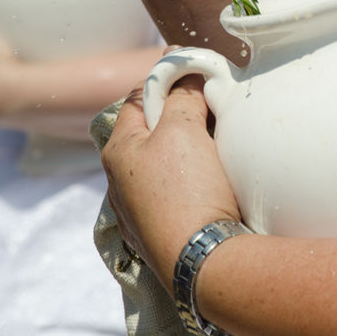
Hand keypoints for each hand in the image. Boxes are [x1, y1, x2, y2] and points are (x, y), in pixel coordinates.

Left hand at [102, 77, 240, 290]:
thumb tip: (187, 77)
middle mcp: (121, 183)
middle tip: (213, 112)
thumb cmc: (186, 192)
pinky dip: (196, 184)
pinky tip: (215, 186)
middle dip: (183, 119)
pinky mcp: (165, 233)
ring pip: (169, 166)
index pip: (137, 98)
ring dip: (192, 154)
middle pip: (155, 133)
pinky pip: (180, 195)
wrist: (204, 261)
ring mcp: (141, 213)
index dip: (166, 82)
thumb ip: (183, 97)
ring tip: (219, 149)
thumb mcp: (183, 129)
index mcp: (118, 152)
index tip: (196, 74)